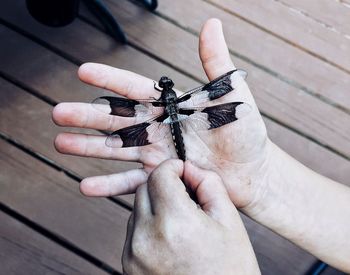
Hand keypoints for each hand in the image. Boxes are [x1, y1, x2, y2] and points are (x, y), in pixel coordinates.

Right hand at [52, 18, 268, 207]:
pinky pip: (132, 183)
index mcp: (172, 106)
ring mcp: (157, 154)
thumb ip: (216, 62)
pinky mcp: (161, 180)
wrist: (254, 171)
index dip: (110, 80)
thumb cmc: (246, 131)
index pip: (136, 89)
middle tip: (58, 113)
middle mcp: (159, 128)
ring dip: (89, 148)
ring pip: (117, 149)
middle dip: (87, 116)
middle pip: (117, 119)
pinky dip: (110, 186)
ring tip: (60, 143)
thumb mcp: (232, 94)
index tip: (83, 71)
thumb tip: (211, 24)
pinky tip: (86, 186)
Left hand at [122, 159, 259, 274]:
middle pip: (144, 189)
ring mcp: (133, 255)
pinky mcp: (128, 267)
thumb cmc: (230, 269)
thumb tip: (189, 168)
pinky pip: (133, 232)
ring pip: (136, 209)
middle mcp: (146, 238)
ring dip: (154, 206)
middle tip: (185, 197)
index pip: (159, 175)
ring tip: (179, 221)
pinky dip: (148, 226)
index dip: (173, 168)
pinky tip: (169, 237)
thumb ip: (209, 184)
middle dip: (163, 186)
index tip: (184, 174)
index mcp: (175, 223)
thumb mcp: (230, 221)